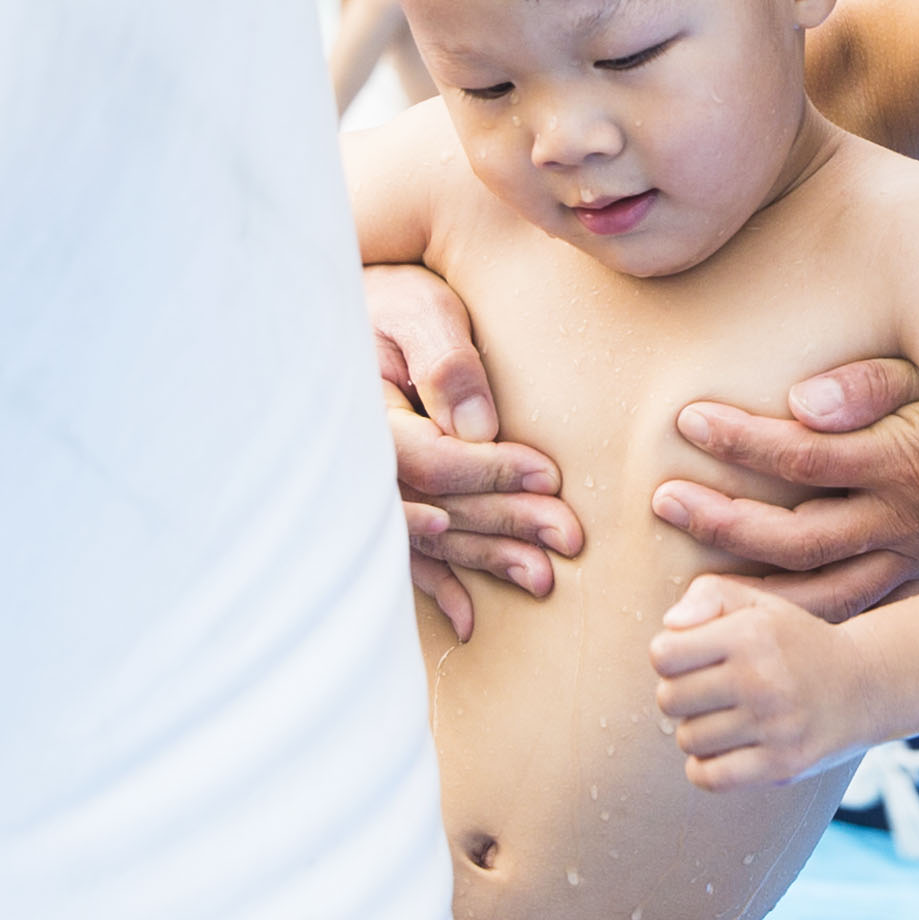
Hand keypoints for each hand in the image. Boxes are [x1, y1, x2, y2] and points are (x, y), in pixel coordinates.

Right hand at [372, 262, 577, 638]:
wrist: (351, 311)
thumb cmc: (392, 300)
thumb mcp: (419, 308)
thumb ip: (447, 360)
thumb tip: (477, 425)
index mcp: (361, 412)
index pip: (427, 459)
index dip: (489, 471)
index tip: (549, 475)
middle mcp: (354, 463)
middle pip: (433, 506)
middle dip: (503, 523)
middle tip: (566, 537)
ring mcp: (360, 490)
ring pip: (426, 538)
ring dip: (485, 560)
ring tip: (542, 578)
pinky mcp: (376, 504)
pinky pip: (402, 554)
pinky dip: (437, 587)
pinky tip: (472, 619)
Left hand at [651, 576, 876, 788]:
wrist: (864, 686)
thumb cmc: (795, 642)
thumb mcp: (760, 603)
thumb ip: (708, 594)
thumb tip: (671, 625)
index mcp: (750, 634)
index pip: (662, 655)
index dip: (669, 656)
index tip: (692, 658)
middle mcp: (762, 679)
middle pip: (669, 700)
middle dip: (680, 695)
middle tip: (709, 691)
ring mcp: (774, 726)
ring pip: (688, 740)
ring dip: (698, 731)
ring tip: (726, 718)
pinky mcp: (782, 765)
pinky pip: (709, 777)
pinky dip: (706, 768)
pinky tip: (725, 750)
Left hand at [652, 361, 918, 624]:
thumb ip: (870, 383)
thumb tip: (803, 400)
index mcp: (901, 461)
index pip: (802, 454)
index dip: (740, 440)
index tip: (688, 419)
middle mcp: (902, 522)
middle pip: (796, 535)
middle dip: (723, 520)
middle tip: (664, 500)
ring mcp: (910, 562)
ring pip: (820, 596)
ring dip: (750, 593)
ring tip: (689, 590)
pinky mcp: (918, 586)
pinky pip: (856, 623)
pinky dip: (805, 635)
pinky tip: (756, 639)